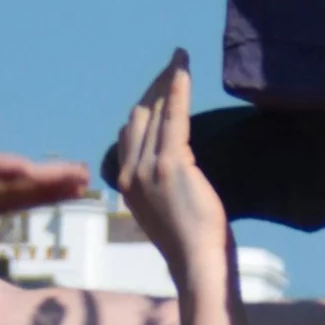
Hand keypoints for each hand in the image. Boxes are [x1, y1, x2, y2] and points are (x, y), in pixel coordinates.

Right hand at [113, 52, 231, 291]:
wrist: (197, 264)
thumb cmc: (193, 244)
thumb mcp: (167, 210)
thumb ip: (161, 185)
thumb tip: (172, 167)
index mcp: (126, 183)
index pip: (130, 132)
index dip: (145, 105)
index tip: (160, 87)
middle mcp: (130, 172)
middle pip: (139, 116)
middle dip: (155, 87)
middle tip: (173, 65)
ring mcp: (148, 168)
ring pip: (154, 111)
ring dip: (166, 81)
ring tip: (179, 60)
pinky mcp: (171, 164)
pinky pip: (173, 116)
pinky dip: (178, 88)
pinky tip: (184, 69)